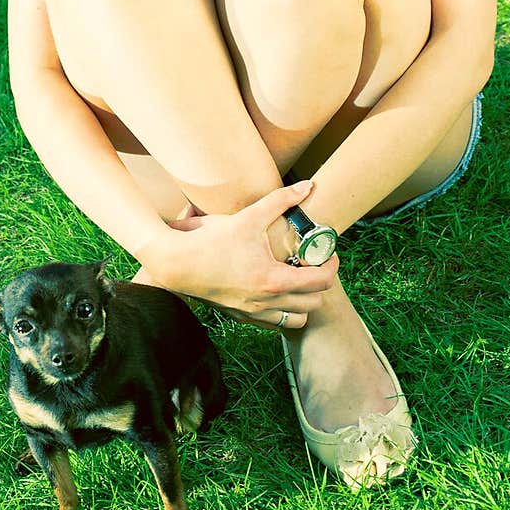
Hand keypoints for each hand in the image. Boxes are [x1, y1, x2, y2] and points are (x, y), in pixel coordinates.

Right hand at [147, 179, 337, 328]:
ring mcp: (254, 313)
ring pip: (297, 319)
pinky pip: (275, 323)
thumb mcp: (249, 217)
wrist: (178, 263)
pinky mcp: (242, 317)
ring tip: (295, 278)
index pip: (321, 281)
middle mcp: (268, 302)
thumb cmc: (213, 240)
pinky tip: (275, 288)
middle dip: (320, 282)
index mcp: (274, 280)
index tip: (327, 252)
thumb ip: (281, 200)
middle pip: (315, 303)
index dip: (331, 265)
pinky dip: (284, 310)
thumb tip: (308, 186)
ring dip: (304, 301)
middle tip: (311, 262)